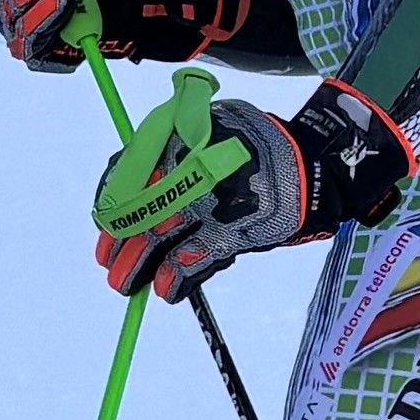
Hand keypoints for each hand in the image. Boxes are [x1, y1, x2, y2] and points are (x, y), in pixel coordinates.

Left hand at [93, 78, 412, 304]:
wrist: (315, 164)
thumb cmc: (255, 149)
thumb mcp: (210, 129)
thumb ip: (171, 147)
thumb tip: (128, 179)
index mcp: (179, 138)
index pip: (128, 173)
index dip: (112, 204)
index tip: (104, 224)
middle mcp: (190, 168)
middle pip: (139, 209)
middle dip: (120, 240)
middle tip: (108, 263)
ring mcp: (210, 202)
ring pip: (159, 237)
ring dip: (138, 265)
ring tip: (125, 285)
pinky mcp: (232, 232)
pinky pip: (194, 259)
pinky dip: (176, 278)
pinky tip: (165, 291)